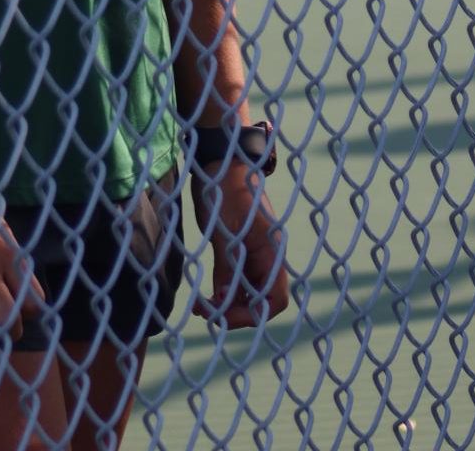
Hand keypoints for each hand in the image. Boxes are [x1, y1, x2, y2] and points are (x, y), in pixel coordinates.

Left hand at [191, 163, 289, 328]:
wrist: (220, 159)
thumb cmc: (224, 189)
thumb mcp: (224, 229)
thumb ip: (228, 266)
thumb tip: (225, 301)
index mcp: (271, 250)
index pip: (275, 298)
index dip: (253, 314)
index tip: (224, 315)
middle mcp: (266, 256)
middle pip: (260, 300)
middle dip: (235, 312)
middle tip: (206, 313)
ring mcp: (253, 253)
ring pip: (247, 293)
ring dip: (227, 304)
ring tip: (200, 308)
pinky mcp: (240, 250)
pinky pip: (236, 280)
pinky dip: (222, 292)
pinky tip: (204, 297)